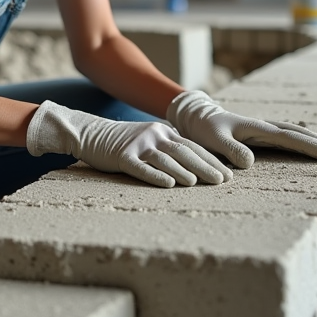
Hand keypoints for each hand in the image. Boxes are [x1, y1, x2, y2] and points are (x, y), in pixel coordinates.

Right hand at [26, 100, 233, 187]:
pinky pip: (141, 168)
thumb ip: (168, 148)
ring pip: (165, 159)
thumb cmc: (122, 142)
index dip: (211, 160)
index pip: (193, 147)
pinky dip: (156, 176)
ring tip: (197, 183)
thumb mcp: (148, 140)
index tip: (228, 174)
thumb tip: (194, 166)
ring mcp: (137, 145)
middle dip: (205, 167)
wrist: (89, 132)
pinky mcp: (122, 156)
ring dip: (183, 171)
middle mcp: (154, 135)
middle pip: (184, 152)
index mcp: (163, 132)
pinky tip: (168, 184)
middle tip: (222, 181)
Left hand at [167, 91, 316, 167]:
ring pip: (299, 134)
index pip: (291, 138)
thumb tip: (250, 164)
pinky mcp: (264, 135)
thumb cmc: (204, 130)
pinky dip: (307, 142)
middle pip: (302, 134)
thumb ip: (229, 150)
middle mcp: (267, 127)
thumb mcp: (213, 140)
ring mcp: (267, 129)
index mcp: (258, 128)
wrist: (197, 116)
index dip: (314, 147)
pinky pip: (291, 138)